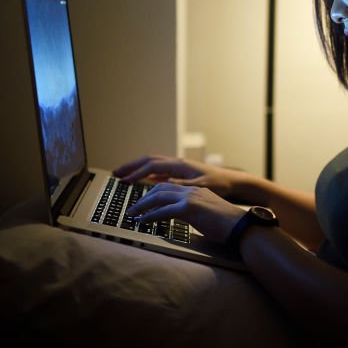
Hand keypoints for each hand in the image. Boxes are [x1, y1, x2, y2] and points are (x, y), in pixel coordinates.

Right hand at [113, 155, 242, 198]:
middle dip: (131, 166)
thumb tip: (164, 184)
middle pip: (148, 161)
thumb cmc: (219, 184)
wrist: (232, 181)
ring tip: (124, 175)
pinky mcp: (181, 172)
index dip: (136, 173)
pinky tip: (143, 181)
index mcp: (180, 165)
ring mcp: (179, 167)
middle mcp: (177, 163)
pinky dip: (148, 174)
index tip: (123, 181)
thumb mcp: (200, 186)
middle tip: (115, 173)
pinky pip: (160, 170)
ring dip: (138, 168)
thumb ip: (182, 185)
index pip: (152, 167)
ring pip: (153, 164)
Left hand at [125, 183, 244, 241]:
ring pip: (159, 197)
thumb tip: (182, 219)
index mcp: (197, 190)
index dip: (153, 193)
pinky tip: (143, 221)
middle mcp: (192, 190)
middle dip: (143, 198)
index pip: (169, 187)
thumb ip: (194, 213)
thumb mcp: (207, 215)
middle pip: (160, 189)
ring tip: (132, 214)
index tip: (143, 202)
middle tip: (133, 208)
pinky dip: (150, 216)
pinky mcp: (190, 208)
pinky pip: (163, 211)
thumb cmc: (227, 225)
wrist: (240, 227)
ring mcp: (191, 197)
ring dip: (142, 206)